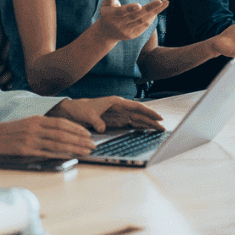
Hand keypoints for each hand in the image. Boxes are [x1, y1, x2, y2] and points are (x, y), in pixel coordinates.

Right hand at [0, 115, 96, 156]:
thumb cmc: (11, 130)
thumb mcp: (28, 123)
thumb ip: (44, 126)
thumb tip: (63, 133)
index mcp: (37, 119)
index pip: (61, 123)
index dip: (76, 128)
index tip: (88, 134)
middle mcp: (35, 128)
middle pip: (62, 133)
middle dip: (80, 140)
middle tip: (93, 145)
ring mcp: (31, 139)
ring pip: (57, 143)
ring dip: (74, 148)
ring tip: (86, 152)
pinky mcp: (26, 150)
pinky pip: (46, 153)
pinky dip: (60, 154)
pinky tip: (70, 156)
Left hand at [46, 96, 164, 132]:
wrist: (72, 111)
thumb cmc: (80, 109)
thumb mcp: (87, 114)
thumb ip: (96, 121)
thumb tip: (102, 128)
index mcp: (116, 102)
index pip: (136, 107)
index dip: (148, 112)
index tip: (158, 117)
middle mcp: (120, 108)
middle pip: (140, 114)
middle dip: (152, 120)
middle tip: (163, 127)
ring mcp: (119, 115)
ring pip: (137, 120)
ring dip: (147, 125)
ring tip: (158, 130)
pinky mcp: (116, 121)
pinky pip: (130, 124)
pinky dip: (139, 128)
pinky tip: (146, 132)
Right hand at [94, 0, 167, 41]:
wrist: (106, 33)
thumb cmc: (107, 13)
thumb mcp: (105, 4)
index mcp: (111, 15)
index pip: (121, 12)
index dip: (130, 9)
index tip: (139, 5)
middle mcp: (118, 25)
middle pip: (136, 16)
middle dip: (149, 9)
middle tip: (160, 1)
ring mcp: (126, 32)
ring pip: (142, 22)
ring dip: (154, 12)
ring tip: (164, 3)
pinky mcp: (132, 35)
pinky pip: (143, 26)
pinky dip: (151, 18)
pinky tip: (158, 10)